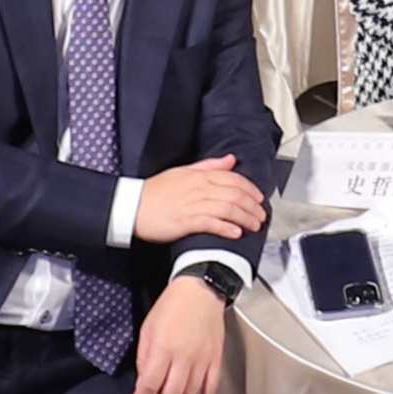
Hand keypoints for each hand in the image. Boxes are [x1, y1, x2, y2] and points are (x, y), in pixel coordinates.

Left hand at [127, 276, 233, 393]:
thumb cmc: (171, 306)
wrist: (200, 291)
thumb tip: (144, 380)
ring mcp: (202, 360)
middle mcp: (184, 358)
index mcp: (163, 349)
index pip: (149, 385)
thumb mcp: (148, 328)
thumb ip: (144, 357)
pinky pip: (211, 388)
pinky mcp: (215, 360)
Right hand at [128, 157, 270, 245]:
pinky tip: (236, 233)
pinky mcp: (186, 221)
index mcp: (198, 175)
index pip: (233, 178)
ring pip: (227, 208)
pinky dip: (226, 228)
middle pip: (234, 194)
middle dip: (252, 205)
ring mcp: (193, 204)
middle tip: (261, 215)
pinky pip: (212, 223)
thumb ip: (209, 166)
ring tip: (254, 225)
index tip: (259, 198)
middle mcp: (198, 188)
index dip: (250, 188)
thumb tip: (230, 160)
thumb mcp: (182, 172)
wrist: (131, 206)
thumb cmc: (155, 192)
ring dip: (244, 218)